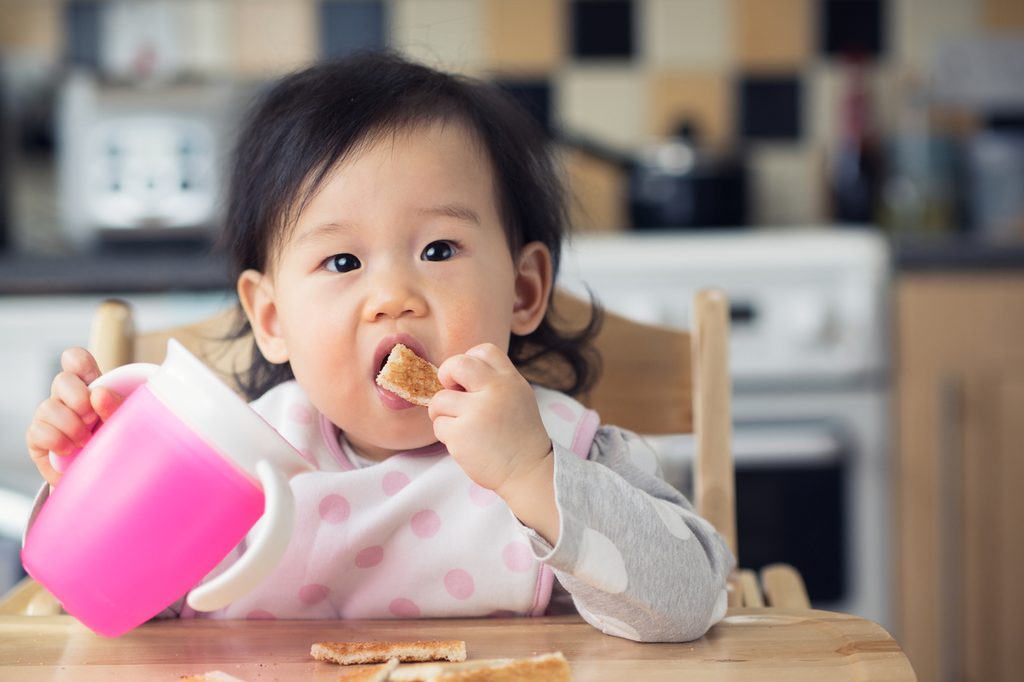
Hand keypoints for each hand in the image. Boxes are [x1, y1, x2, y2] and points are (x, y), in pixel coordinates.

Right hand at [25, 347, 124, 485]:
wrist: (108, 476)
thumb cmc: (120, 442)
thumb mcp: (126, 422)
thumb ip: (117, 406)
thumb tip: (100, 393)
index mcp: (90, 386)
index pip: (75, 360)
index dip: (78, 361)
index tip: (90, 376)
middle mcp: (67, 398)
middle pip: (61, 380)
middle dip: (78, 398)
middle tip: (92, 418)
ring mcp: (51, 417)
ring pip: (47, 406)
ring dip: (70, 424)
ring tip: (86, 439)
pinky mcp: (39, 438)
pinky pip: (37, 431)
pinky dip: (56, 440)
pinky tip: (70, 449)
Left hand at [429, 343, 552, 496]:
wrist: (528, 471)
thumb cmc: (518, 435)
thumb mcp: (517, 397)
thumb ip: (494, 382)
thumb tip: (454, 373)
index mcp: (510, 380)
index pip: (484, 350)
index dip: (469, 360)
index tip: (468, 379)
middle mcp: (495, 391)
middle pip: (456, 364)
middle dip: (445, 374)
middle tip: (450, 390)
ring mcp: (477, 412)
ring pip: (439, 400)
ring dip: (443, 413)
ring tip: (461, 425)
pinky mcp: (461, 435)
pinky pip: (439, 425)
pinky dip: (446, 434)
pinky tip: (465, 443)